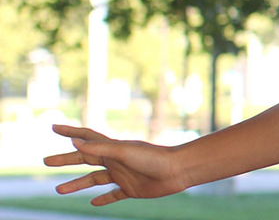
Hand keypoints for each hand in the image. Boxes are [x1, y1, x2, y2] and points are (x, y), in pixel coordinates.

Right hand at [43, 125, 190, 205]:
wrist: (178, 171)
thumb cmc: (153, 158)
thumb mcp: (123, 152)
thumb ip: (99, 148)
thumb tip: (74, 142)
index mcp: (112, 149)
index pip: (86, 138)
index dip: (70, 132)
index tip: (54, 128)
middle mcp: (115, 160)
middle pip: (84, 159)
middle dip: (65, 160)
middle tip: (46, 161)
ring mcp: (122, 175)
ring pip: (94, 179)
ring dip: (77, 184)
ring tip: (59, 190)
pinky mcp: (132, 189)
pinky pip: (114, 195)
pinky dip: (103, 199)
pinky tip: (93, 203)